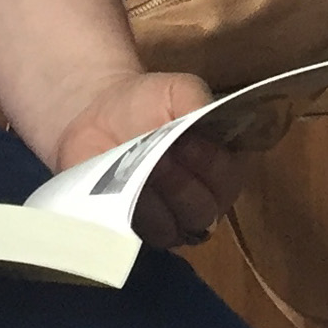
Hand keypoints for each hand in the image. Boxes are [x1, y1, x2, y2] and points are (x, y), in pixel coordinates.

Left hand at [51, 69, 244, 249]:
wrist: (99, 114)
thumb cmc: (147, 102)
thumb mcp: (178, 90)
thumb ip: (198, 101)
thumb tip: (208, 118)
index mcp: (220, 168)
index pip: (229, 181)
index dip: (210, 164)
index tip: (186, 141)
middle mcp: (202, 202)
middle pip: (203, 211)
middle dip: (180, 183)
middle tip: (159, 157)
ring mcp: (169, 224)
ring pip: (173, 228)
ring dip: (153, 199)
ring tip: (135, 171)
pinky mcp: (136, 234)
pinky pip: (140, 237)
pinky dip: (130, 213)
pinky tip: (119, 190)